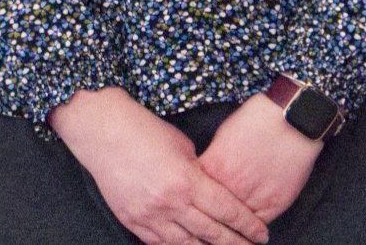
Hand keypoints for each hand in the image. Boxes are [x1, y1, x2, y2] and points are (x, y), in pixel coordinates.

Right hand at [50, 88, 268, 244]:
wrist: (103, 131)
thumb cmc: (146, 131)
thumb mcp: (184, 148)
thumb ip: (200, 175)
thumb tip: (212, 193)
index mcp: (188, 181)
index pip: (227, 212)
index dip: (247, 225)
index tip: (262, 234)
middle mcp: (170, 204)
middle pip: (211, 234)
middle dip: (235, 244)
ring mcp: (149, 216)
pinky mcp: (132, 220)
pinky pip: (159, 244)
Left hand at [197, 91, 320, 223]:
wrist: (290, 120)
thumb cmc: (256, 121)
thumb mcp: (222, 137)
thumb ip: (212, 162)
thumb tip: (204, 176)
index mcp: (213, 169)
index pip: (194, 196)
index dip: (194, 203)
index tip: (195, 208)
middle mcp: (230, 187)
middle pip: (212, 215)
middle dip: (209, 222)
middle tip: (207, 231)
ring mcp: (252, 198)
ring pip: (235, 225)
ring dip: (230, 230)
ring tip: (227, 235)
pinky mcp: (274, 204)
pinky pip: (257, 225)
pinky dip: (252, 228)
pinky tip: (248, 229)